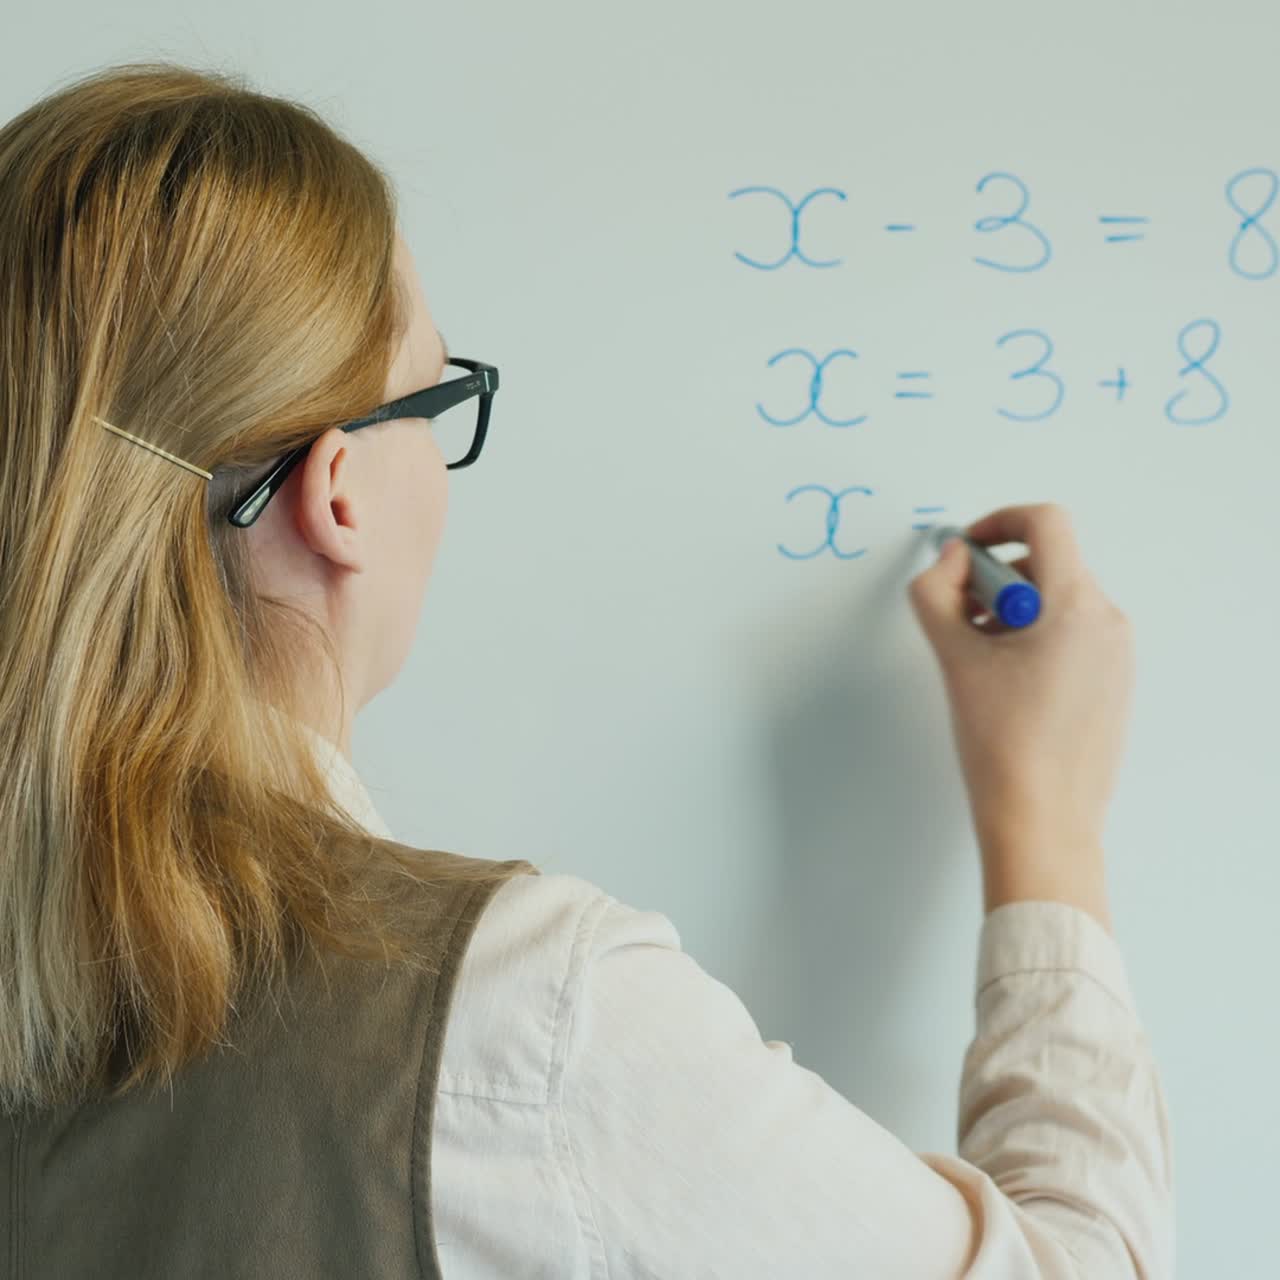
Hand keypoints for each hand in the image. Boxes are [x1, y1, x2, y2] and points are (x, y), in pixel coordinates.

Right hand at [907, 503, 1134, 873]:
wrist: (1043, 822)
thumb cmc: (1003, 745)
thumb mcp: (954, 659)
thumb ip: (935, 593)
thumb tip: (946, 561)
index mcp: (1074, 607)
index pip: (1046, 523)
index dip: (998, 523)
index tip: (965, 551)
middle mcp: (1106, 622)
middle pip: (1049, 562)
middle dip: (997, 577)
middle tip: (959, 614)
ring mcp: (1116, 654)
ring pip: (1059, 600)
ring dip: (1012, 610)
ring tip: (978, 657)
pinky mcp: (1113, 683)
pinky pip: (1073, 634)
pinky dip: (1034, 637)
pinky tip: (1004, 682)